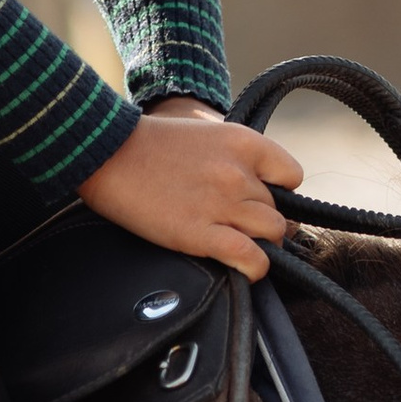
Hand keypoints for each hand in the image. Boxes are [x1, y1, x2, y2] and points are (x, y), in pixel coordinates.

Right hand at [77, 99, 301, 279]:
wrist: (109, 151)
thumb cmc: (151, 144)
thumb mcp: (205, 134)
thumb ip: (234, 157)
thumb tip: (255, 187)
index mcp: (243, 143)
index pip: (292, 176)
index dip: (280, 192)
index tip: (261, 199)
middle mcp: (239, 173)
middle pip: (279, 210)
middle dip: (262, 220)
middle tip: (238, 225)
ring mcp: (222, 204)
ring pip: (272, 234)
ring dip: (261, 244)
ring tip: (238, 245)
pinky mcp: (201, 234)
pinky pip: (251, 258)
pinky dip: (255, 268)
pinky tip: (245, 268)